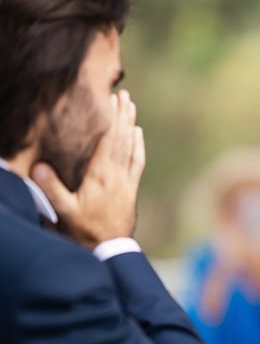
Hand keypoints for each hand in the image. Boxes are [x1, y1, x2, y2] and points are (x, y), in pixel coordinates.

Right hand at [32, 90, 144, 248]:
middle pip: (122, 139)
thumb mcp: (64, 211)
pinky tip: (138, 134)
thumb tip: (38, 166)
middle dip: (122, 116)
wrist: (112, 249)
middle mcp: (117, 174)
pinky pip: (137, 161)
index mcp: (101, 175)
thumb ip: (51, 189)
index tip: (113, 100)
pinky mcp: (131, 188)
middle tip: (124, 95)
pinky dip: (138, 145)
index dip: (111, 119)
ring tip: (131, 107)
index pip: (108, 141)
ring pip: (131, 147)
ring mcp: (126, 181)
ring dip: (131, 125)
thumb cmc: (85, 231)